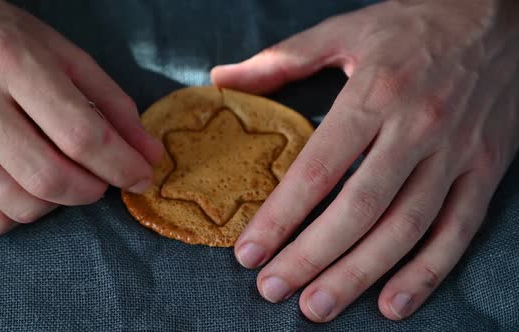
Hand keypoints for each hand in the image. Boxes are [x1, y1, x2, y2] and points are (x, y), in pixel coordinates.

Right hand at [0, 0, 162, 235]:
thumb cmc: (5, 41)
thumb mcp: (65, 57)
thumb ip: (113, 105)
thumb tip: (149, 155)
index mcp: (12, 63)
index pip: (80, 135)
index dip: (121, 165)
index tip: (141, 176)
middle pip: (51, 178)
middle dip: (94, 190)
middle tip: (103, 178)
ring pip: (21, 205)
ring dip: (61, 202)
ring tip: (66, 176)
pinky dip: (22, 215)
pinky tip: (29, 188)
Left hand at [212, 0, 518, 321]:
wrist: (502, 15)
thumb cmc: (415, 24)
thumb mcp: (345, 31)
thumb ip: (281, 60)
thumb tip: (222, 79)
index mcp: (375, 96)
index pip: (318, 170)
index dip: (280, 216)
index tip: (249, 251)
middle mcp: (415, 130)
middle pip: (357, 210)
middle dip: (311, 256)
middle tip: (272, 289)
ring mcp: (456, 155)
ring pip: (404, 229)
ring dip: (359, 275)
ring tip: (317, 307)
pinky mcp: (485, 169)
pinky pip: (457, 230)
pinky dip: (428, 272)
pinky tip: (393, 304)